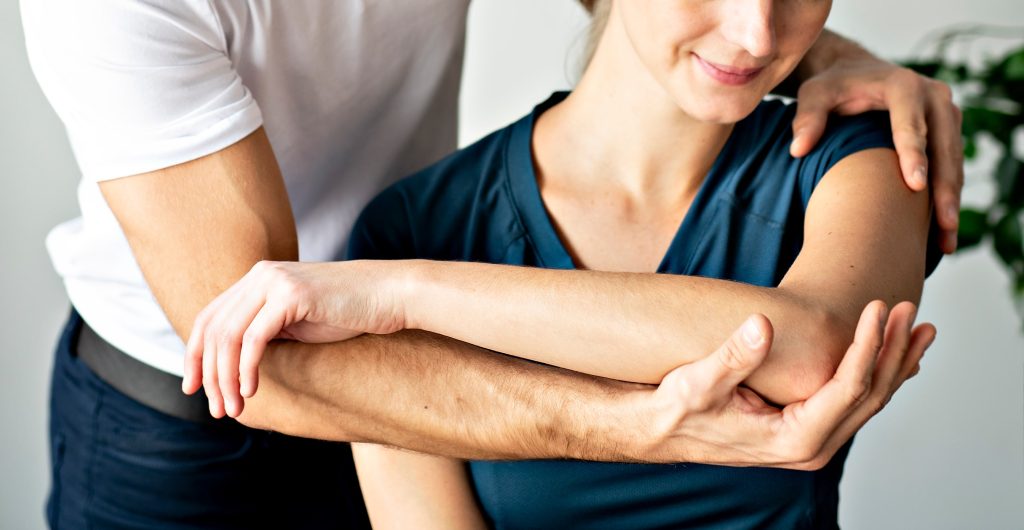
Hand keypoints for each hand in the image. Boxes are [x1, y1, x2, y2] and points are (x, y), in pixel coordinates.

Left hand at [182, 260, 407, 417]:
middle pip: (212, 329)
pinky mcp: (291, 295)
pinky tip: (251, 390)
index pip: (209, 318)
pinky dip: (246, 368)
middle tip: (217, 409)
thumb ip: (267, 331)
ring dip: (225, 378)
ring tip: (233, 407)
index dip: (194, 355)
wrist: (389, 295)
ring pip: (228, 336)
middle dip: (209, 374)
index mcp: (257, 278)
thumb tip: (233, 368)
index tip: (193, 388)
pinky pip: (254, 338)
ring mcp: (274, 281)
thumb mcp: (299, 322)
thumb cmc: (350, 313)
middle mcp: (260, 275)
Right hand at [636, 300, 932, 468]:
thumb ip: (734, 356)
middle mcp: (811, 446)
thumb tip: (762, 323)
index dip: (867, 344)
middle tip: (906, 308)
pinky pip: (852, 401)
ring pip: (868, 399)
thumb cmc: (678, 408)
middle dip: (892, 350)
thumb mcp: (699, 382)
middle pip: (870, 395)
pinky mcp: (807, 428)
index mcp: (794, 438)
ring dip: (893, 361)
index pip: (847, 388)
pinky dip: (874, 373)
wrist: (661, 430)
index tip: (876, 305)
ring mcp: (812, 440)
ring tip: (917, 327)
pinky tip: (891, 353)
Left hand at [790, 53, 962, 253]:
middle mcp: (933, 95)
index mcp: (902, 85)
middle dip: (944, 187)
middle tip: (943, 224)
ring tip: (946, 239)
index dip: (914, 154)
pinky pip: (953, 165)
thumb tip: (798, 149)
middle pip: (944, 146)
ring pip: (954, 160)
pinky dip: (949, 195)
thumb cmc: (832, 87)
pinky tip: (942, 230)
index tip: (915, 186)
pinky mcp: (948, 130)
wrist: (855, 71)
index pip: (910, 123)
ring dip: (952, 198)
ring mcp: (946, 113)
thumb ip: (807, 117)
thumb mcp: (815, 94)